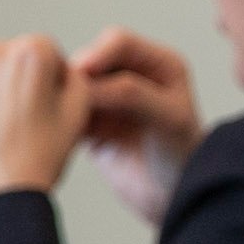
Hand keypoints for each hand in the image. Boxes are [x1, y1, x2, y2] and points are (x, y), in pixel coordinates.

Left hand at [0, 36, 83, 203]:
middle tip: (26, 115)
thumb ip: (76, 77)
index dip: (53, 77)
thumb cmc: (39, 158)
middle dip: (21, 78)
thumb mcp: (78, 113)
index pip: (47, 50)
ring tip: (4, 121)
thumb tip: (61, 68)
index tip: (49, 103)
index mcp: (30, 53)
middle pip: (13, 54)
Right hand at [67, 28, 202, 224]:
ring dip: (64, 95)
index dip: (97, 53)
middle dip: (76, 75)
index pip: (119, 42)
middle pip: (91, 59)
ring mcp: (111, 99)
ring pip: (76, 84)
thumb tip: (89, 82)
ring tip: (60, 114)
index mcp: (158, 64)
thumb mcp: (167, 119)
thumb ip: (133, 94)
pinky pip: (68, 111)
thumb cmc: (184, 158)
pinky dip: (59, 116)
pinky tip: (59, 129)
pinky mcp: (92, 124)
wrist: (173, 201)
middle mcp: (133, 75)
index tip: (80, 73)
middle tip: (63, 98)